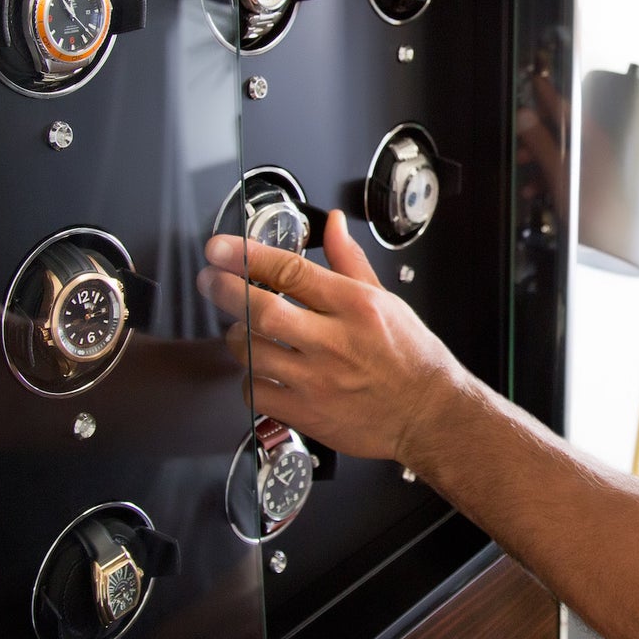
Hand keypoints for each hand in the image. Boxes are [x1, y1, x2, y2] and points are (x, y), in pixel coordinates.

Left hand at [197, 211, 464, 462]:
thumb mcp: (386, 300)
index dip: (246, 256)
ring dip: (236, 337)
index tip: (220, 249)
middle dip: (225, 290)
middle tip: (210, 280)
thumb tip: (333, 225)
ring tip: (240, 331)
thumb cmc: (410, 358)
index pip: (290, 271)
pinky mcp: (308, 414)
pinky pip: (256, 393)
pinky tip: (258, 371)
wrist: (429, 414)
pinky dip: (248, 379)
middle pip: (262, 310)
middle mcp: (335, 341)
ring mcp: (318, 380)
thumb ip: (350, 262)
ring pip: (252, 353)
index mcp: (355, 306)